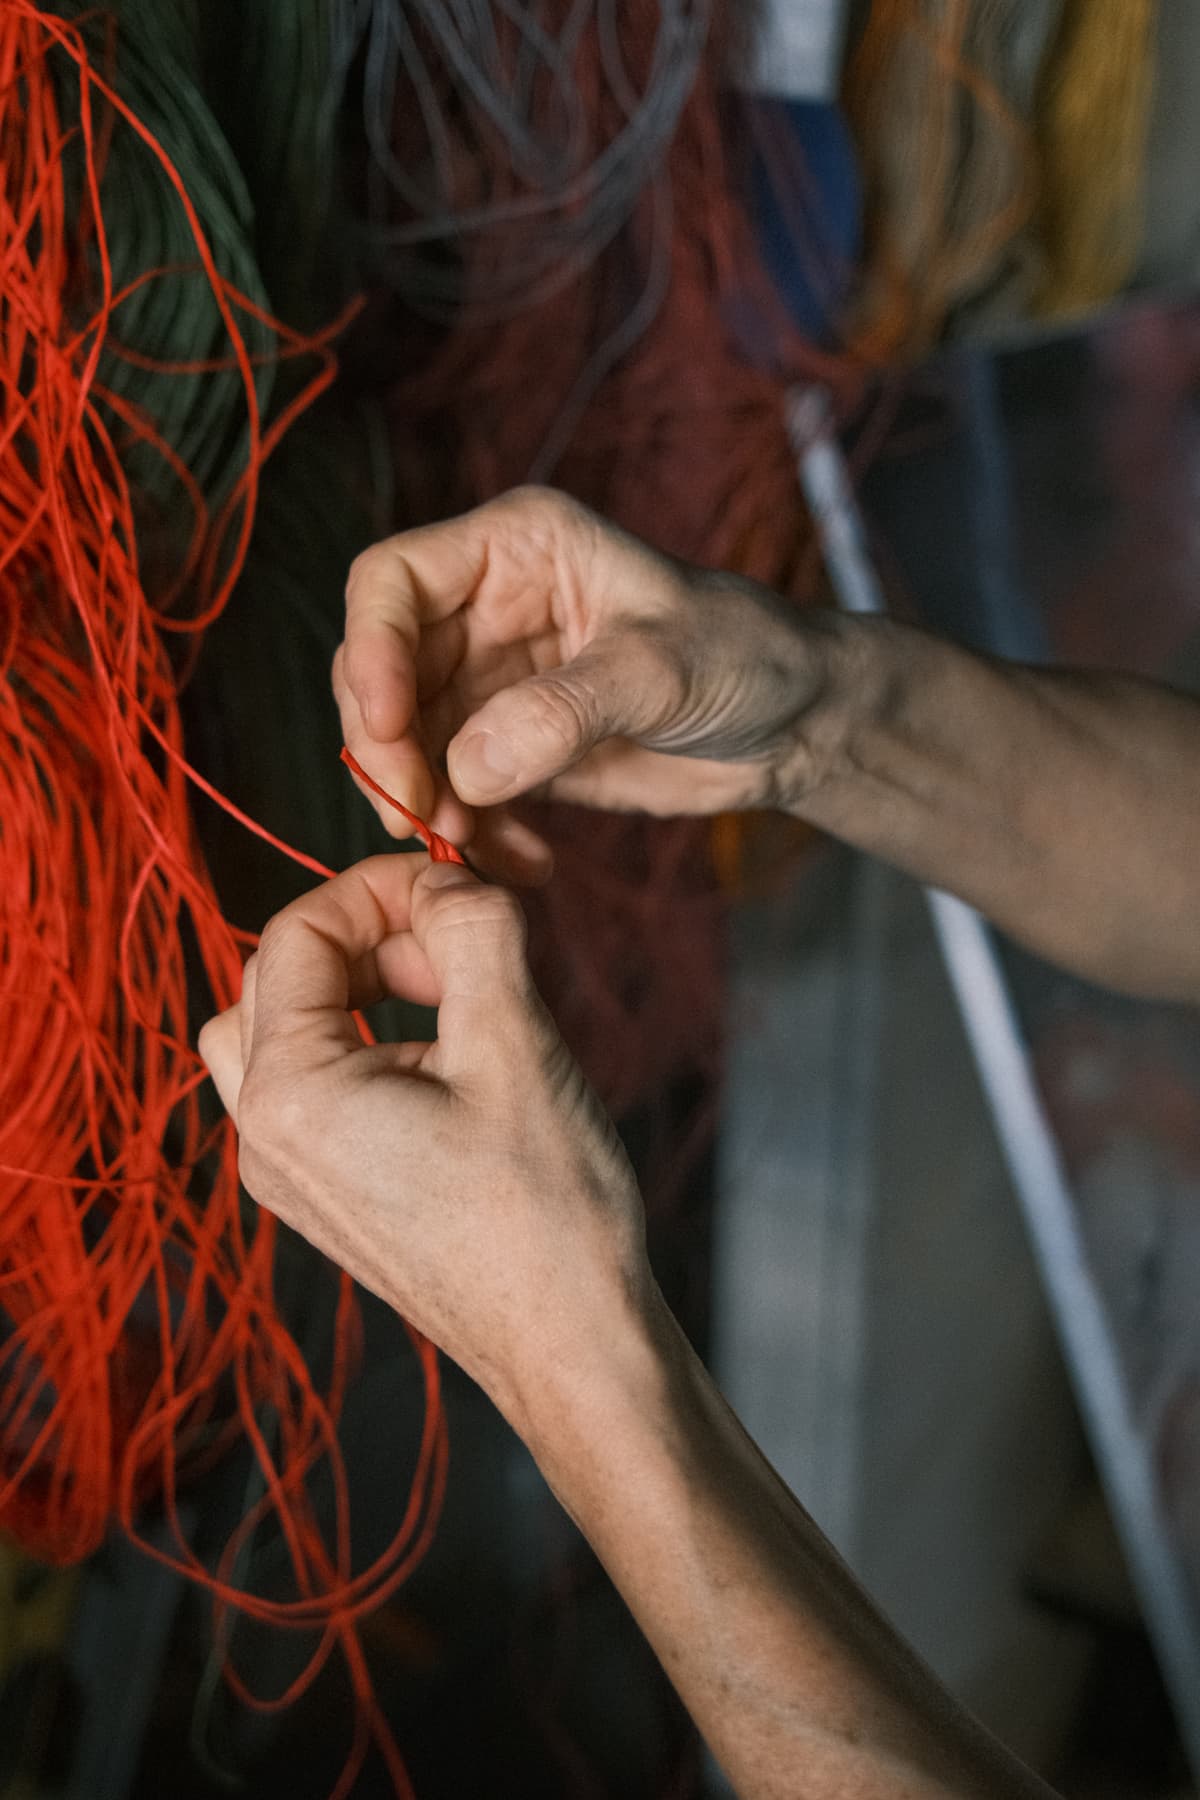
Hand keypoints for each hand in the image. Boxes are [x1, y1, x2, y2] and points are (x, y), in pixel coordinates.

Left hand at [197, 855, 650, 1419]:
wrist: (572, 1347)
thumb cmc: (546, 1211)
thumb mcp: (514, 1040)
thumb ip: (471, 929)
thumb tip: (446, 875)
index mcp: (290, 1094)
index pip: (296, 933)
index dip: (378, 888)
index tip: (458, 889)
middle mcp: (265, 1138)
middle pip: (275, 978)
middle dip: (365, 937)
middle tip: (456, 949)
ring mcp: (289, 1177)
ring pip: (284, 1032)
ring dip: (357, 988)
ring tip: (453, 1000)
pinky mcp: (327, 1198)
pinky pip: (315, 1088)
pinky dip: (367, 1043)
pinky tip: (451, 1062)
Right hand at [333, 487, 847, 880]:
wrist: (797, 723)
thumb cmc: (746, 655)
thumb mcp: (662, 669)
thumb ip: (563, 712)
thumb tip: (464, 769)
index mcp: (514, 549)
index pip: (390, 582)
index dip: (371, 653)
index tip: (390, 729)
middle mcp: (486, 609)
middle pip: (380, 672)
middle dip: (387, 748)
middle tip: (418, 815)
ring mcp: (493, 682)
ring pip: (406, 743)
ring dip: (421, 801)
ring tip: (469, 844)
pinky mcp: (510, 748)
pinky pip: (454, 793)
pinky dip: (472, 833)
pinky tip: (520, 862)